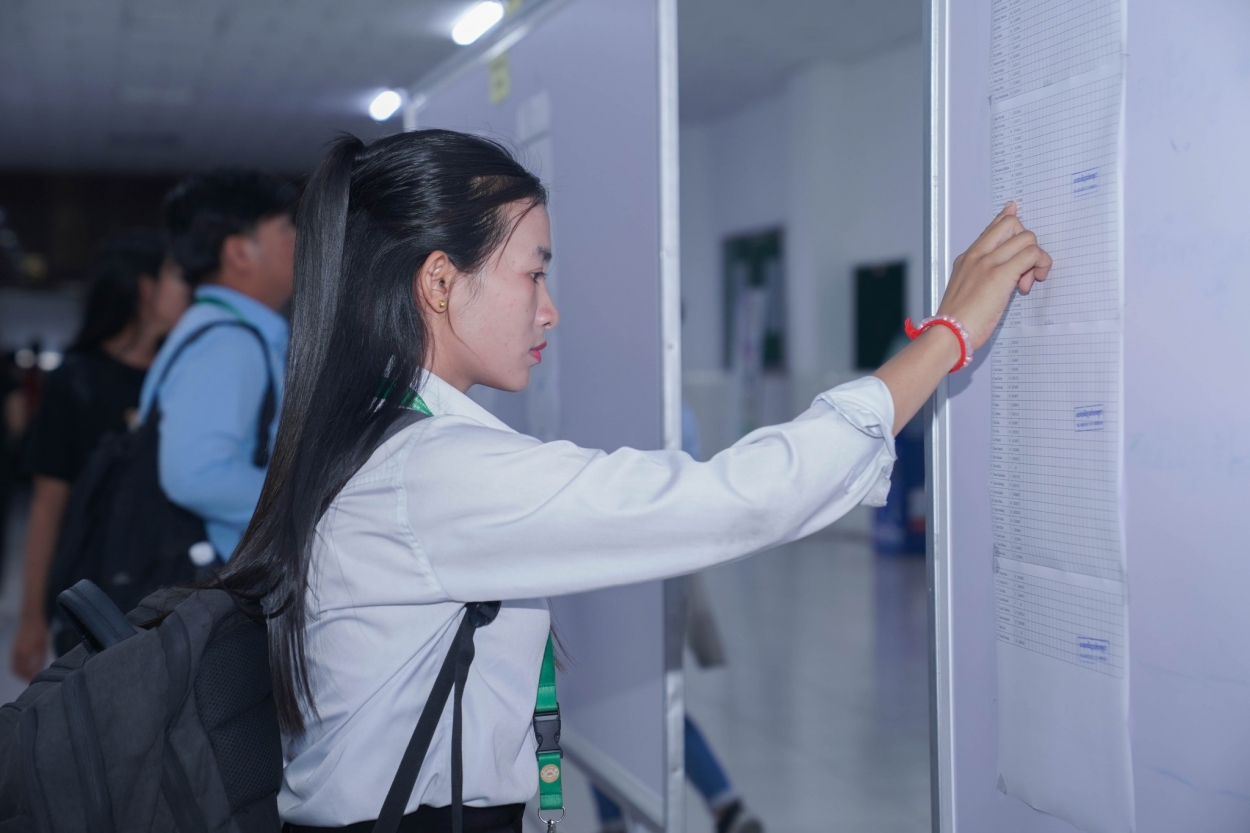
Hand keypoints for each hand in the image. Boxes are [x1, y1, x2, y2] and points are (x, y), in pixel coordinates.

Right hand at [11, 617, 48, 680]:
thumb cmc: (40, 632)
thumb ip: (40, 660)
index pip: (25, 671)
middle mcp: (17, 653)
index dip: (30, 677)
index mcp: (25, 653)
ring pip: (14, 667)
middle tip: (32, 681)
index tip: (36, 680)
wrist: (30, 619)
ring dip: (20, 674)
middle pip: (17, 671)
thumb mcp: (43, 646)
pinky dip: (18, 668)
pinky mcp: (13, 649)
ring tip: (29, 676)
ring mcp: (13, 651)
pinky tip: (27, 668)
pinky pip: (13, 662)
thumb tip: (39, 672)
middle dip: (24, 677)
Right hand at [936, 201, 1051, 350]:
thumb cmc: (956, 321)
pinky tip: (1033, 280)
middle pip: (1011, 224)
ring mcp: (988, 263)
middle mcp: (976, 255)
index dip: (1007, 217)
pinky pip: (1031, 255)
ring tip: (1027, 281)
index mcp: (966, 259)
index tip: (1013, 211)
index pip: (991, 228)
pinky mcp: (1000, 274)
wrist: (948, 334)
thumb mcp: (965, 293)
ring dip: (1036, 258)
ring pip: (1026, 238)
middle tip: (1024, 267)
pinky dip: (1040, 264)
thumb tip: (997, 279)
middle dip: (1026, 241)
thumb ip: (980, 278)